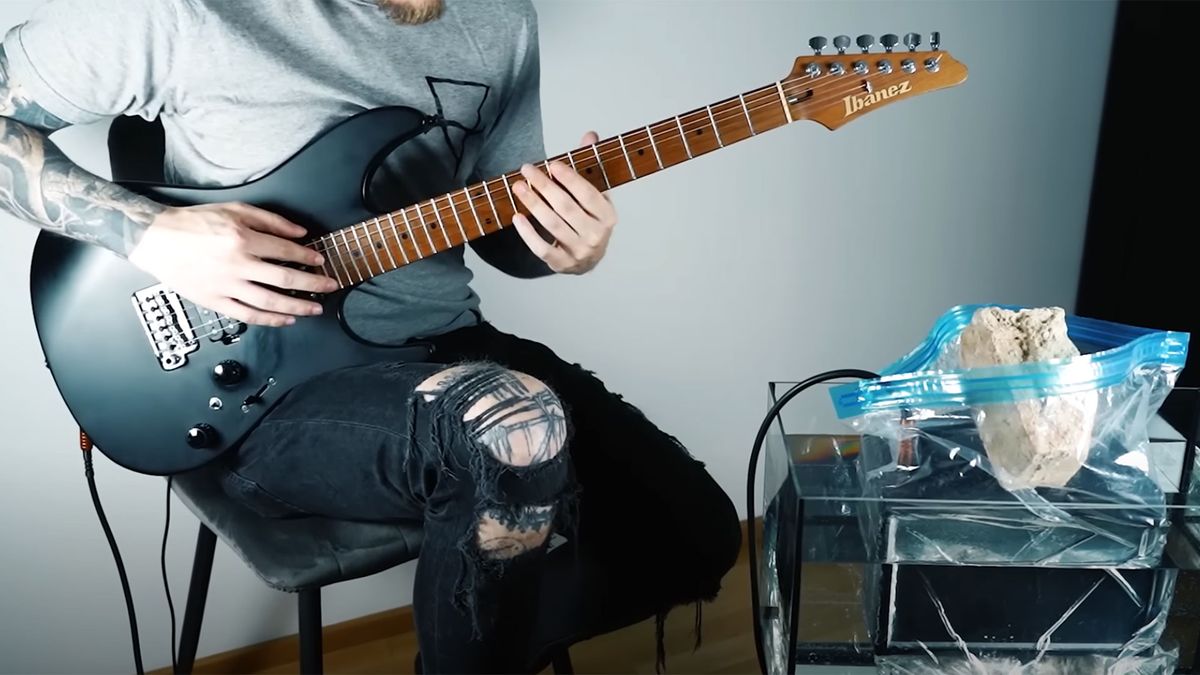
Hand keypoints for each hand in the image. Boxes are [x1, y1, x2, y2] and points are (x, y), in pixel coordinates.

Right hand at [128, 202, 339, 326]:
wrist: (156, 239)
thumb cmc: (193, 223)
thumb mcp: (234, 209)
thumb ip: (270, 220)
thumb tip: (299, 232)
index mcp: (242, 239)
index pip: (286, 251)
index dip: (308, 257)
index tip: (321, 261)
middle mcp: (237, 264)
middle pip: (285, 278)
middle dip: (313, 284)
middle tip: (330, 286)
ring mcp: (226, 286)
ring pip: (270, 302)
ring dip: (297, 306)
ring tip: (315, 308)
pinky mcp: (215, 301)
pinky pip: (248, 315)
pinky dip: (270, 320)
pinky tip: (286, 319)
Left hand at [511, 131, 618, 273]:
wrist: (590, 257)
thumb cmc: (590, 220)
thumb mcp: (595, 194)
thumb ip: (590, 166)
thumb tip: (590, 136)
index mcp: (608, 216)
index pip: (588, 194)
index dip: (570, 178)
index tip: (551, 164)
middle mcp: (596, 235)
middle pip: (566, 207)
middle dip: (544, 186)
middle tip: (527, 169)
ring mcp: (579, 251)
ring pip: (552, 225)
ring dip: (533, 203)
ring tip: (517, 186)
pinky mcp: (562, 263)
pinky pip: (541, 248)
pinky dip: (527, 233)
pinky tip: (517, 216)